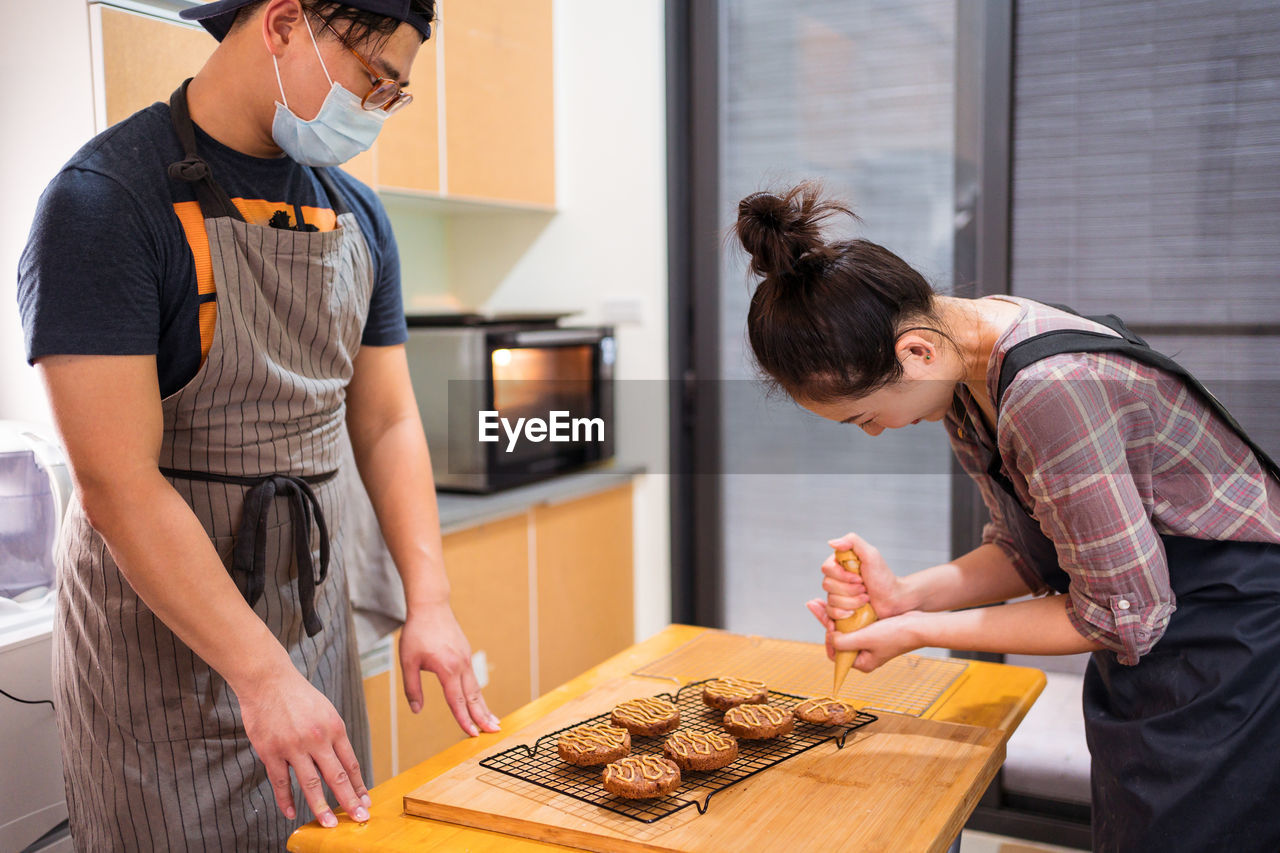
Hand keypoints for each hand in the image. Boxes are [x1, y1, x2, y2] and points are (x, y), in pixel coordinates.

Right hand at [238, 668, 370, 827]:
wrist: (268, 681)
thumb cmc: (299, 696)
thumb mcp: (326, 711)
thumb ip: (333, 737)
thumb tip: (342, 765)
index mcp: (335, 728)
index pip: (351, 763)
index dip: (359, 785)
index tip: (365, 801)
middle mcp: (317, 738)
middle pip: (336, 776)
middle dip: (349, 800)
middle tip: (359, 818)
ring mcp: (293, 746)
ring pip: (310, 784)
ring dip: (321, 807)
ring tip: (330, 824)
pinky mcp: (271, 751)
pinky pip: (280, 782)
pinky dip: (286, 800)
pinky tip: (292, 813)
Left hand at [399, 601, 500, 736]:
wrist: (431, 605)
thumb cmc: (417, 632)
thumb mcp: (408, 661)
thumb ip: (412, 688)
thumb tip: (416, 710)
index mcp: (447, 668)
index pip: (457, 701)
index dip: (463, 720)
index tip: (472, 734)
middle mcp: (461, 665)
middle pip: (473, 697)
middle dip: (483, 716)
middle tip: (494, 732)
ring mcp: (466, 659)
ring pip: (476, 688)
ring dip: (484, 706)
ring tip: (493, 721)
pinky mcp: (466, 654)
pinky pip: (474, 678)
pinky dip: (478, 693)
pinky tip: (479, 701)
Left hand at [805, 605, 929, 671]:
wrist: (918, 625)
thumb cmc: (894, 634)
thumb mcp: (864, 638)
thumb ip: (843, 642)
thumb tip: (830, 639)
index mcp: (862, 663)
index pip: (836, 655)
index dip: (829, 639)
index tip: (829, 624)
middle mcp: (865, 655)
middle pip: (839, 640)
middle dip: (829, 623)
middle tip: (819, 605)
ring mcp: (870, 644)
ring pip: (846, 630)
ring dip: (838, 617)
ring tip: (826, 603)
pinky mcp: (874, 632)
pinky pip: (856, 624)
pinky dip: (849, 615)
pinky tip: (843, 603)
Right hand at [819, 532, 906, 620]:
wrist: (893, 599)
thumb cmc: (883, 577)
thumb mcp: (871, 555)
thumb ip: (852, 541)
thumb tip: (831, 543)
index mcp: (839, 564)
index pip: (826, 568)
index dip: (842, 576)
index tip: (860, 578)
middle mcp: (835, 578)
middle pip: (827, 585)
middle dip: (849, 590)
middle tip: (865, 589)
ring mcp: (836, 595)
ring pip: (831, 600)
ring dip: (851, 602)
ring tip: (866, 600)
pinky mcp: (839, 610)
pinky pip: (830, 613)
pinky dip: (843, 614)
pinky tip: (854, 613)